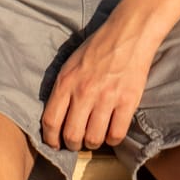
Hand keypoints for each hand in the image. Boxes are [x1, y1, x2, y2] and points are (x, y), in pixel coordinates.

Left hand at [41, 16, 158, 151]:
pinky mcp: (127, 102)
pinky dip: (112, 139)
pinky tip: (111, 131)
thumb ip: (62, 89)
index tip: (55, 144)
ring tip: (94, 137)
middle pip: (71, 136)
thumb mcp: (70, 63)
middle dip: (72, 145)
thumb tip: (56, 116)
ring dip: (92, 143)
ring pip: (93, 139)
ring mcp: (106, 98)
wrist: (128, 34)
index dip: (50, 139)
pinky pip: (116, 134)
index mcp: (66, 82)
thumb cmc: (98, 48)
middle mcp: (84, 92)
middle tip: (76, 143)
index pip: (50, 121)